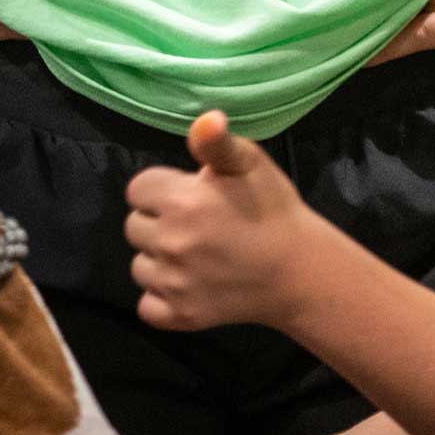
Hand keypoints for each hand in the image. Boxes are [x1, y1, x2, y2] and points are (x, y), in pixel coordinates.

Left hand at [122, 112, 341, 333]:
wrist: (300, 270)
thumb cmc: (274, 210)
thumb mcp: (250, 163)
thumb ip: (217, 143)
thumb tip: (205, 120)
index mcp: (182, 201)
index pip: (138, 189)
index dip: (161, 190)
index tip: (188, 196)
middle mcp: (171, 242)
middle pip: (134, 228)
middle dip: (158, 223)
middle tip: (195, 226)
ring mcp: (174, 283)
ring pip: (140, 267)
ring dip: (159, 261)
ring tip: (194, 256)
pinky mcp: (181, 315)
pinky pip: (148, 307)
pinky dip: (162, 298)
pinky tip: (187, 285)